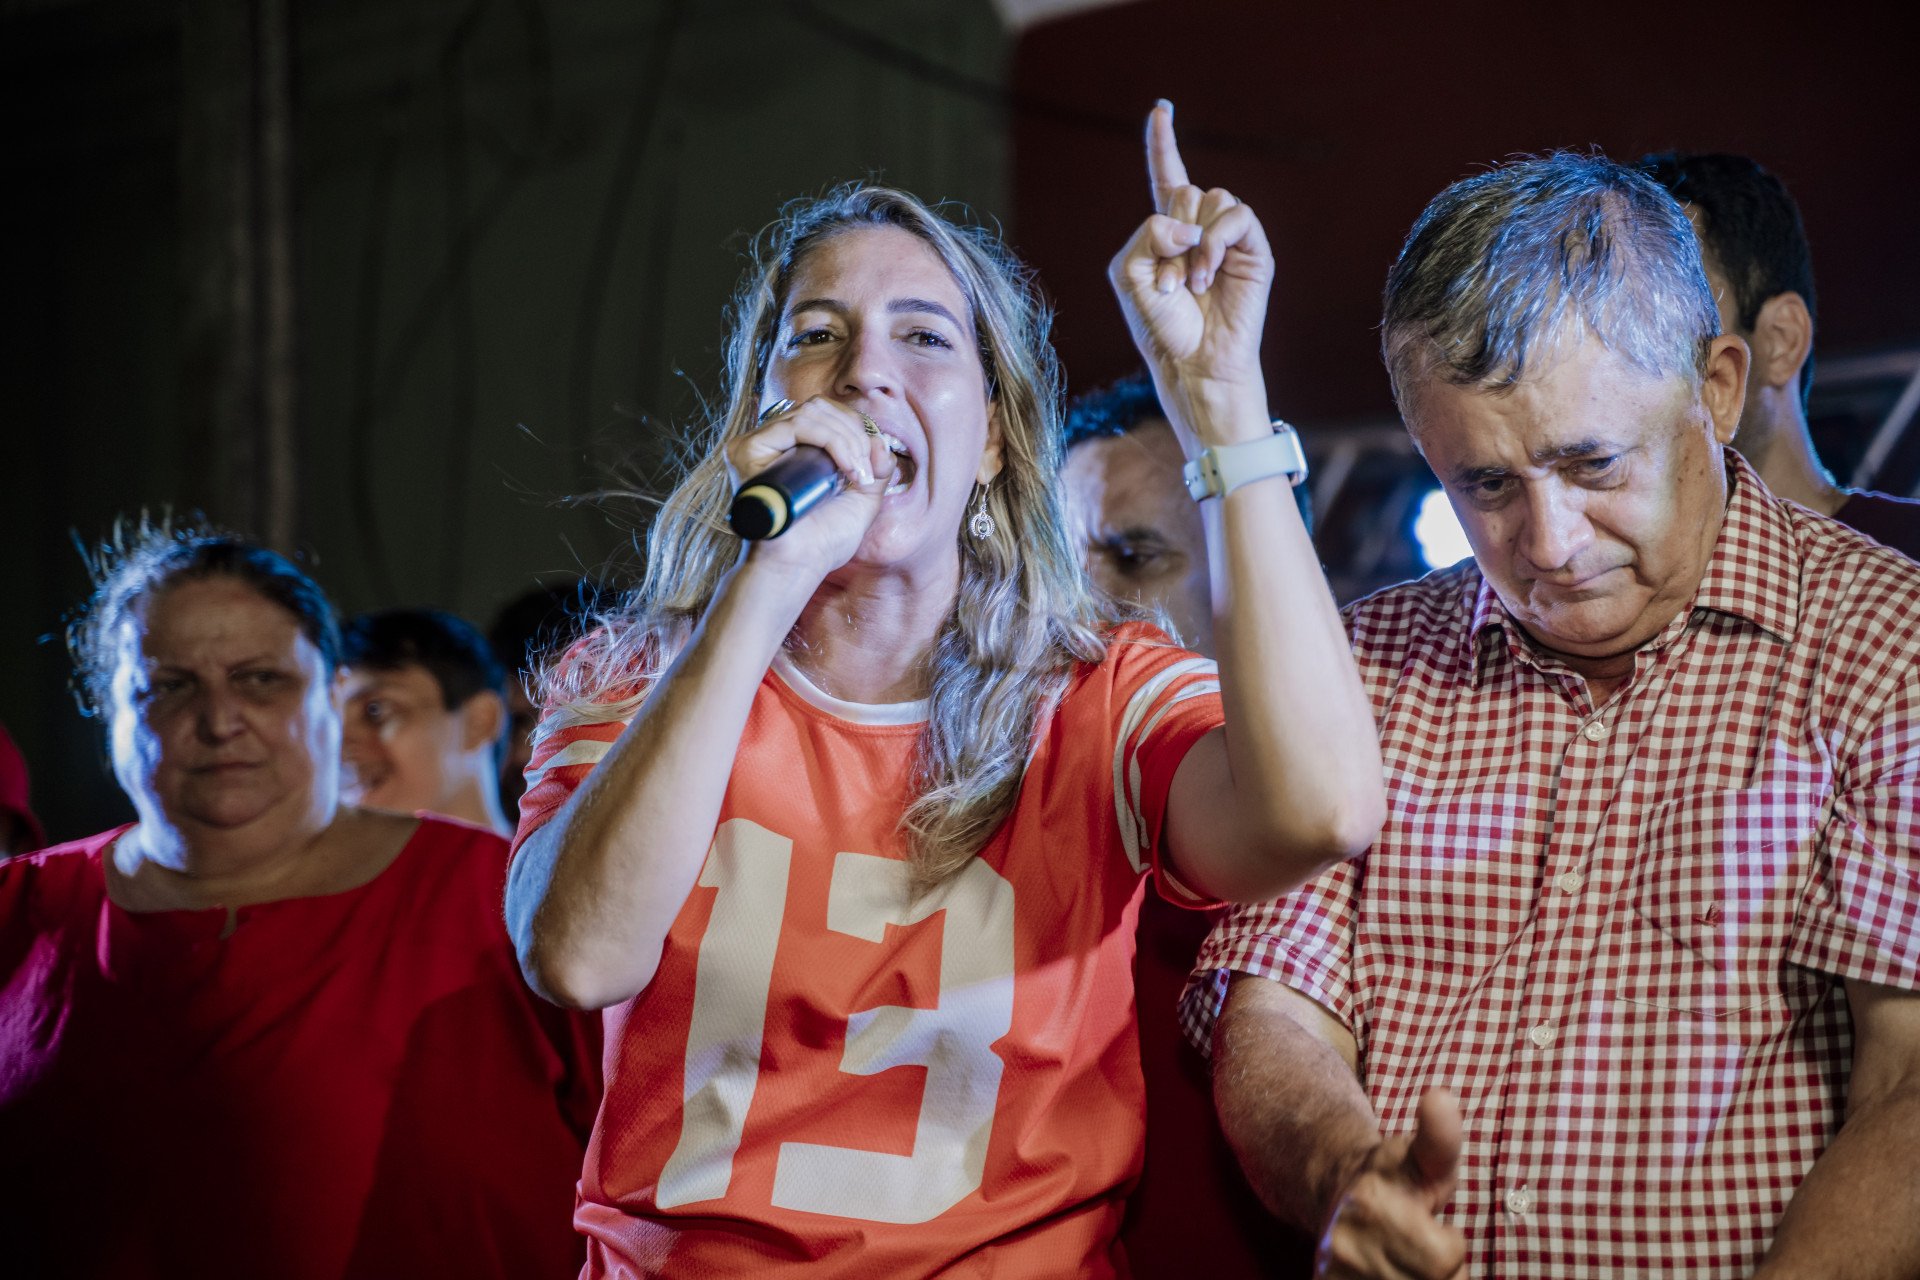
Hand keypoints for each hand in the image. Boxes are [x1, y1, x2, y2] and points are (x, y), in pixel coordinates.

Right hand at [723, 396, 896, 579]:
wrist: (797, 567)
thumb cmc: (822, 542)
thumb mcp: (862, 499)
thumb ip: (876, 468)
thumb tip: (880, 440)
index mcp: (792, 448)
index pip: (826, 413)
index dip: (856, 428)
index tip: (874, 463)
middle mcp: (772, 442)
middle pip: (820, 407)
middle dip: (855, 433)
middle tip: (867, 470)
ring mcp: (756, 443)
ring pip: (812, 413)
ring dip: (847, 439)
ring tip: (858, 474)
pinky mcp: (747, 450)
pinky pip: (797, 425)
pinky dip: (832, 440)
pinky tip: (845, 470)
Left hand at [1108, 100, 1273, 445]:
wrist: (1193, 361)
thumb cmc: (1159, 325)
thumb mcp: (1127, 273)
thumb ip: (1145, 233)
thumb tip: (1189, 224)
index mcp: (1165, 229)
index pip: (1165, 175)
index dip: (1163, 142)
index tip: (1161, 109)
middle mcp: (1199, 227)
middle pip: (1184, 189)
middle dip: (1168, 234)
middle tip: (1166, 283)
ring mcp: (1229, 238)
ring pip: (1210, 199)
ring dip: (1191, 244)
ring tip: (1188, 285)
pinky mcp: (1255, 249)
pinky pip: (1237, 216)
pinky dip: (1216, 241)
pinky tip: (1207, 274)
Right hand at [1317, 1088, 1468, 1279]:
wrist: (1335, 1189)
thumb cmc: (1397, 1176)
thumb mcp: (1426, 1156)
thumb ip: (1439, 1135)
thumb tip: (1440, 1098)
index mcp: (1374, 1202)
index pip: (1446, 1257)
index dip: (1449, 1244)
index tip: (1440, 1229)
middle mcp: (1347, 1242)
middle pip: (1432, 1279)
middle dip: (1438, 1266)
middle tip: (1423, 1243)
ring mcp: (1335, 1271)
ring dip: (1419, 1279)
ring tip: (1407, 1259)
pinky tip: (1389, 1272)